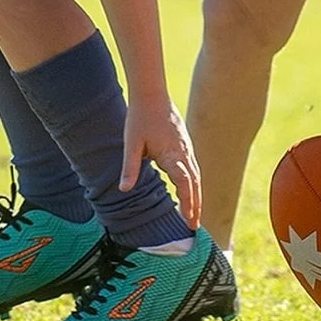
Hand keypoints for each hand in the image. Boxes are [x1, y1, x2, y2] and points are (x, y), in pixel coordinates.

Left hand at [120, 92, 200, 226]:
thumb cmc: (140, 118)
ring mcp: (186, 148)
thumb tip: (124, 189)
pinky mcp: (185, 145)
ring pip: (196, 176)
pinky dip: (194, 184)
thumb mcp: (131, 143)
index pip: (185, 182)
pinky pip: (193, 168)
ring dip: (196, 196)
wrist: (152, 94)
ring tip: (194, 215)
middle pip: (195, 183)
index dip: (188, 202)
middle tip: (194, 226)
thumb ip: (130, 167)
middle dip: (196, 205)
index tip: (189, 220)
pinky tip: (191, 192)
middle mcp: (184, 152)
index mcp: (172, 154)